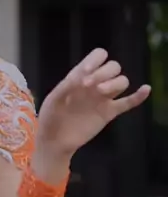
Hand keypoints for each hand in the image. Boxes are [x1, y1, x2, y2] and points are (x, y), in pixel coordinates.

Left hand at [36, 49, 150, 157]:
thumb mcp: (53, 99)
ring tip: (100, 92)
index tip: (85, 72)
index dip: (96, 60)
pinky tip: (145, 89)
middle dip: (104, 72)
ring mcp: (103, 98)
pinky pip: (128, 102)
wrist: (54, 140)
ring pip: (122, 82)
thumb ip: (66, 87)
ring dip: (115, 83)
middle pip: (114, 67)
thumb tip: (81, 77)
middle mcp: (94, 84)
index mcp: (80, 75)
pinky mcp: (109, 113)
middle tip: (88, 86)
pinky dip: (139, 96)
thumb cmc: (50, 117)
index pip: (98, 56)